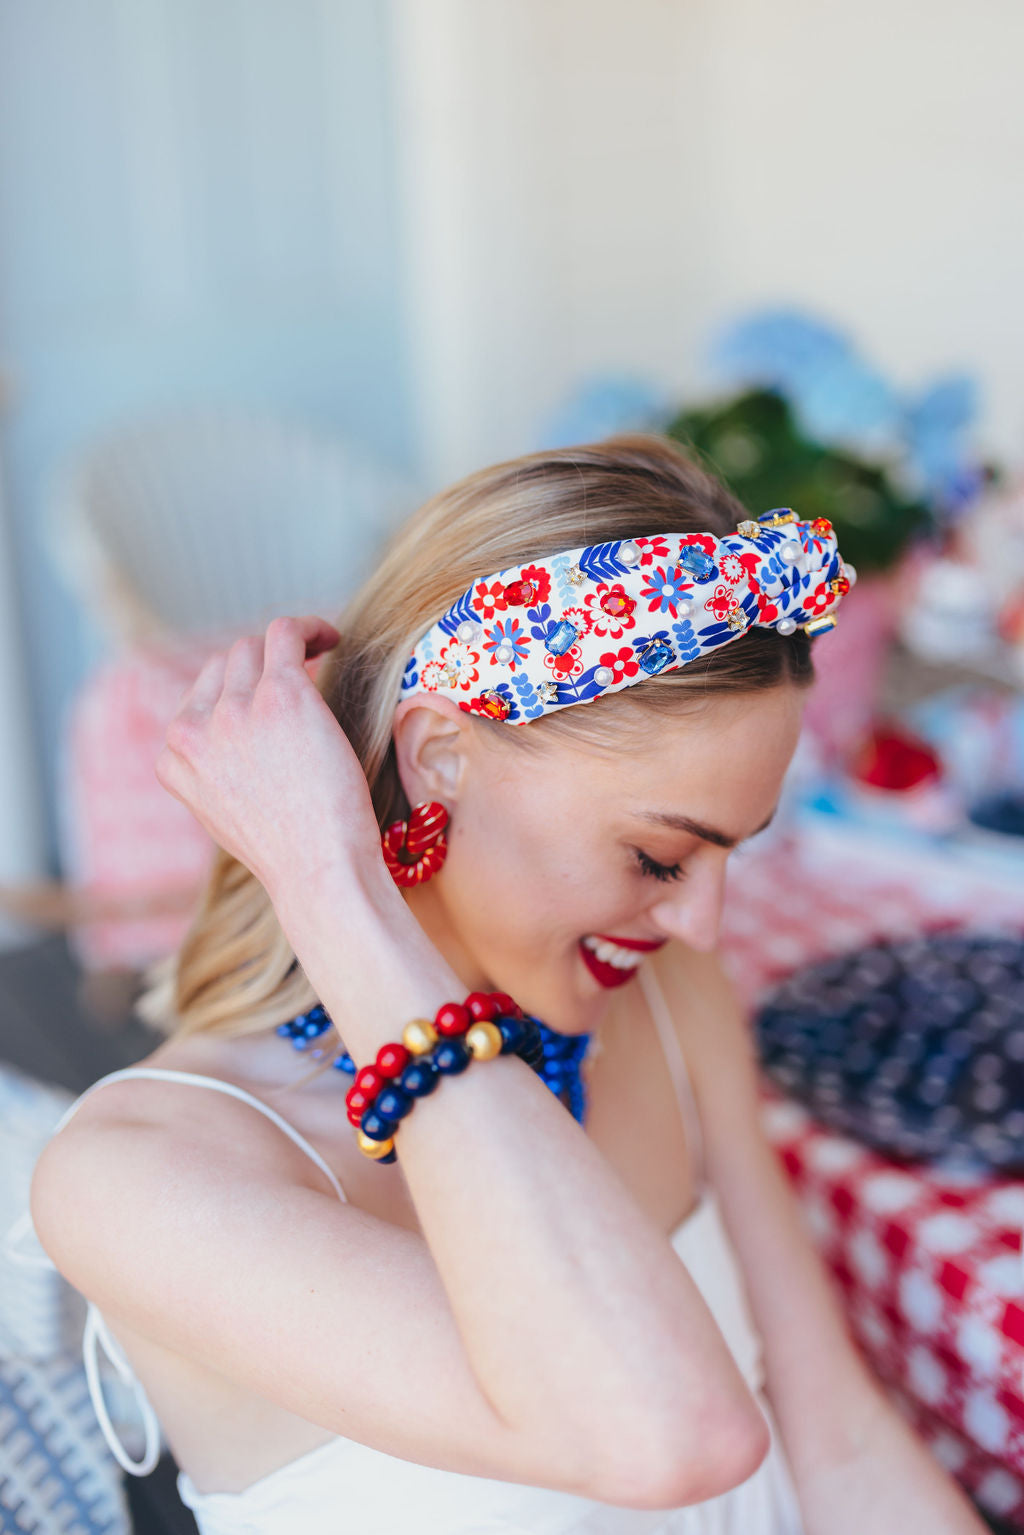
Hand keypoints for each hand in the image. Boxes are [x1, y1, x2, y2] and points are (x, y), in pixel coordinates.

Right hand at [156, 616, 385, 900]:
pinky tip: (333, 639)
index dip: (238, 693)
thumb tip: (241, 745)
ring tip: (319, 655)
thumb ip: (218, 773)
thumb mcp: (226, 816)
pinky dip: (310, 628)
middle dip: (260, 668)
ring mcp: (233, 710)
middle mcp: (193, 730)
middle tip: (301, 679)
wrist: (318, 871)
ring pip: (252, 647)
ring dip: (285, 648)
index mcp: (173, 759)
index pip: (197, 699)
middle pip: (223, 667)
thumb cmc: (291, 854)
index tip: (270, 701)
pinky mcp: (280, 694)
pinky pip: (286, 632)